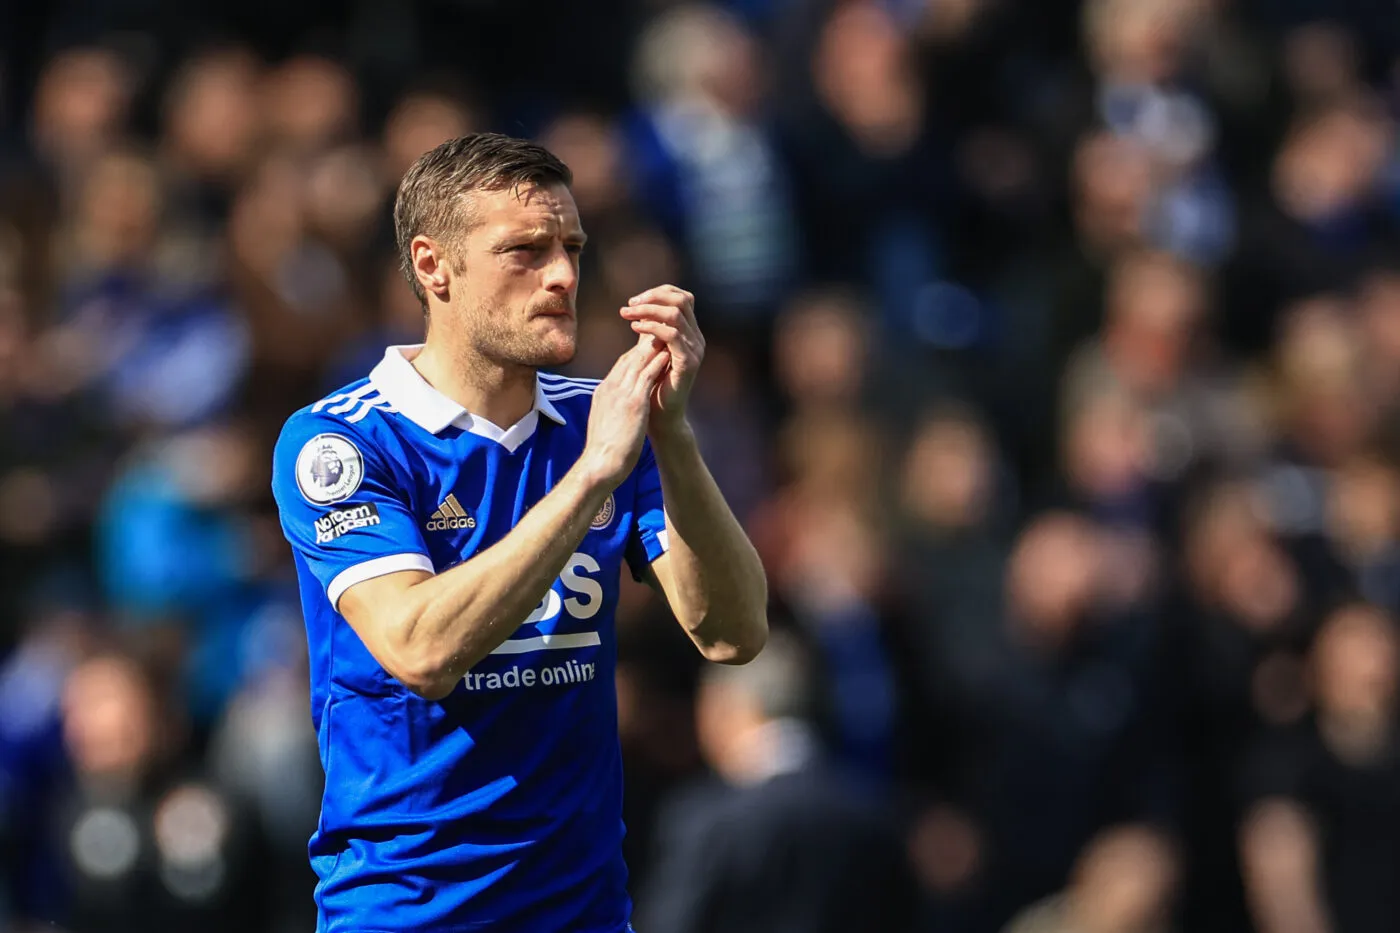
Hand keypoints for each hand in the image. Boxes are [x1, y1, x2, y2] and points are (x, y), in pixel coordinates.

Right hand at [579, 341, 671, 488]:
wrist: (599, 464)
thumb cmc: (603, 450)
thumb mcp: (605, 421)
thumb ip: (611, 409)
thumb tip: (616, 408)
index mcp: (603, 392)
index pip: (620, 365)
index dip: (636, 353)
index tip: (648, 345)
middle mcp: (610, 387)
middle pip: (629, 357)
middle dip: (645, 343)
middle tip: (659, 329)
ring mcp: (620, 393)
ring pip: (637, 361)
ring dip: (653, 346)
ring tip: (667, 333)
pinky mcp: (632, 402)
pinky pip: (646, 376)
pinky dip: (657, 362)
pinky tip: (668, 353)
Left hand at [619, 285, 703, 430]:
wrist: (661, 417)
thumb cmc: (652, 386)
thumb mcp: (649, 351)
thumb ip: (650, 330)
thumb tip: (638, 307)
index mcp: (689, 332)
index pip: (681, 297)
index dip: (658, 293)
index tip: (634, 301)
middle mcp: (696, 338)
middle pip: (681, 300)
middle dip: (652, 297)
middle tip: (629, 305)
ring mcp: (694, 350)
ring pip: (675, 314)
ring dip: (647, 310)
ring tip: (627, 314)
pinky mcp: (688, 362)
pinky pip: (672, 335)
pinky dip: (651, 327)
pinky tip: (634, 328)